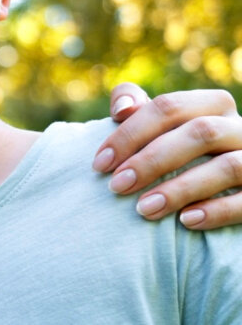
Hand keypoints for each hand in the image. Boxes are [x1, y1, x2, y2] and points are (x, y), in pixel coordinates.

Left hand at [93, 83, 241, 229]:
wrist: (228, 189)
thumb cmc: (182, 155)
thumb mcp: (162, 129)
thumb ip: (139, 111)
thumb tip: (123, 108)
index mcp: (212, 105)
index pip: (169, 106)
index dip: (130, 132)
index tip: (99, 163)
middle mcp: (240, 128)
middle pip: (199, 132)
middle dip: (151, 160)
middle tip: (116, 186)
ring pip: (227, 166)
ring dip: (180, 189)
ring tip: (143, 209)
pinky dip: (217, 211)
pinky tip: (185, 221)